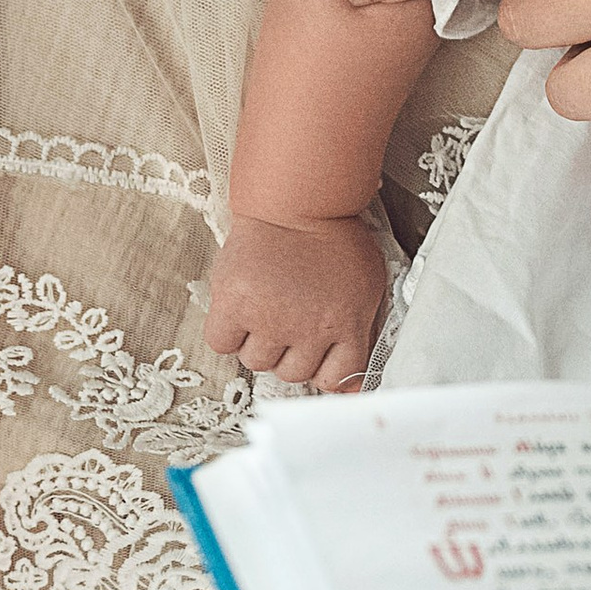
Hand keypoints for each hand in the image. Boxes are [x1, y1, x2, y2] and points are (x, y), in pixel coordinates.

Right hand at [206, 212, 385, 390]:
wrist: (298, 199)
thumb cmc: (334, 237)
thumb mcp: (368, 284)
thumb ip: (363, 333)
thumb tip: (354, 390)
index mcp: (347, 325)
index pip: (335, 379)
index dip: (323, 368)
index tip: (316, 354)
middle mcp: (309, 329)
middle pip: (292, 373)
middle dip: (290, 350)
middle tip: (288, 316)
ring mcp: (270, 320)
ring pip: (257, 362)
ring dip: (259, 341)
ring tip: (265, 306)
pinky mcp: (234, 305)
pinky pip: (222, 344)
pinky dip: (228, 332)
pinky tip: (240, 309)